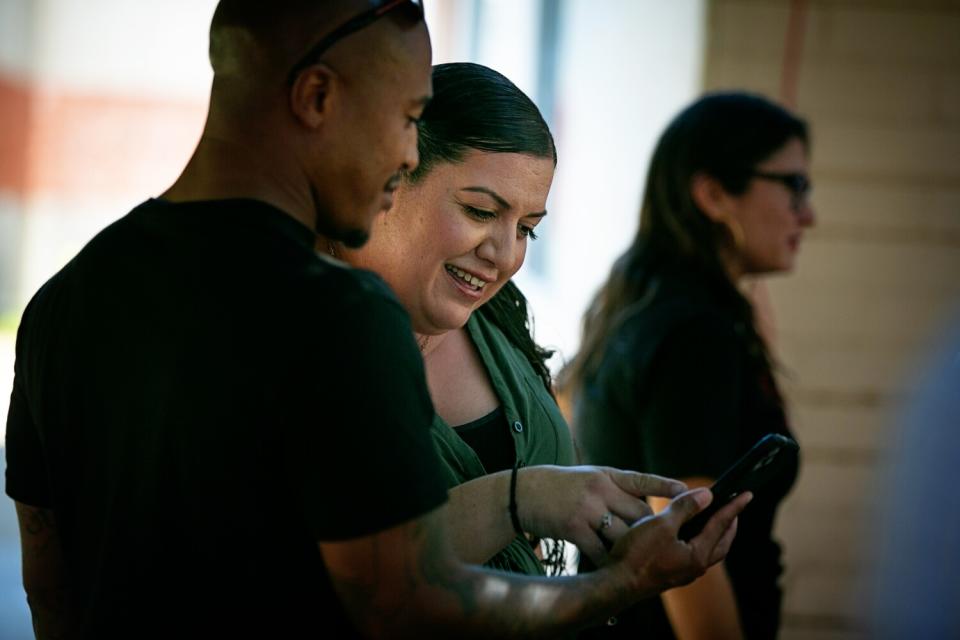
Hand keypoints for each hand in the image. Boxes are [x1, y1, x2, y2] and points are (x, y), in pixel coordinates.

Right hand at [517, 465, 686, 564]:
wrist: (523, 492)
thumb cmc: (559, 486)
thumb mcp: (589, 476)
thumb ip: (616, 487)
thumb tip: (646, 503)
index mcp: (607, 475)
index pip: (642, 481)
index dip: (666, 486)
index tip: (686, 491)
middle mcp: (600, 489)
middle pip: (640, 514)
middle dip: (652, 530)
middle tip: (660, 544)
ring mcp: (588, 509)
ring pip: (625, 535)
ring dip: (632, 549)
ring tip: (638, 558)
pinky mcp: (574, 528)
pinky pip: (601, 551)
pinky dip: (609, 560)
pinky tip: (612, 566)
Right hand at [608, 488, 751, 597]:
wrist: (617, 583)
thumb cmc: (637, 554)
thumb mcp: (662, 524)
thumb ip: (685, 508)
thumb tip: (707, 495)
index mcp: (697, 555)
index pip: (721, 525)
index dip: (734, 507)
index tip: (747, 495)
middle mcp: (695, 567)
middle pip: (721, 544)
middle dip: (729, 525)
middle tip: (734, 509)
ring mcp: (683, 573)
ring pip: (709, 552)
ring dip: (715, 535)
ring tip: (713, 520)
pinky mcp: (671, 575)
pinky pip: (694, 556)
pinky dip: (699, 542)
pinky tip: (687, 536)